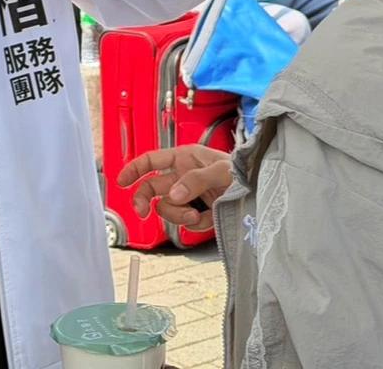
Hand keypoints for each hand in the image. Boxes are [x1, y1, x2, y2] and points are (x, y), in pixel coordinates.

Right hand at [117, 145, 233, 231]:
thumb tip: (174, 194)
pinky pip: (186, 223)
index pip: (152, 160)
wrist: (261, 192)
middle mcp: (183, 176)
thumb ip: (196, 180)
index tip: (121, 181)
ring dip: (177, 216)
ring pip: (167, 209)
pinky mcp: (199, 213)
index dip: (134, 169)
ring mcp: (189, 196)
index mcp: (185, 157)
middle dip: (145, 200)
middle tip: (142, 212)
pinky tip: (209, 218)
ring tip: (196, 216)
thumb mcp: (222, 170)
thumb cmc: (244, 171)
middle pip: (152, 188)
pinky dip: (196, 224)